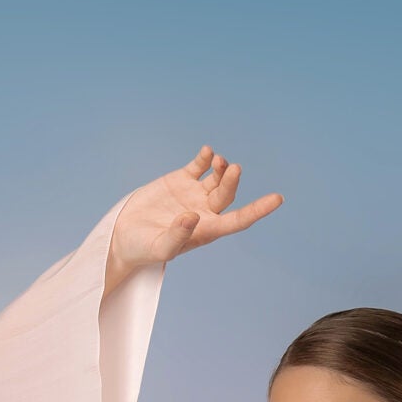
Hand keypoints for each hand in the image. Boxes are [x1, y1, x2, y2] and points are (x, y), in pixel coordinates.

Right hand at [105, 145, 282, 289]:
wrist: (123, 237)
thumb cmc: (142, 249)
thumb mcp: (159, 248)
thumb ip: (177, 236)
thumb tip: (192, 216)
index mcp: (206, 231)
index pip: (238, 220)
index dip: (258, 210)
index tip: (277, 199)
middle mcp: (204, 212)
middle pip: (227, 194)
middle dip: (232, 180)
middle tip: (232, 168)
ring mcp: (193, 195)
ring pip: (217, 178)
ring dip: (222, 168)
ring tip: (219, 160)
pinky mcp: (180, 181)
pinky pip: (198, 166)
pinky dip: (205, 158)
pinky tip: (207, 152)